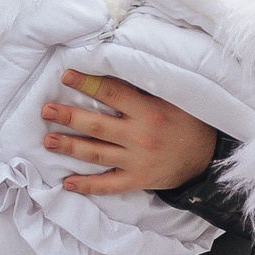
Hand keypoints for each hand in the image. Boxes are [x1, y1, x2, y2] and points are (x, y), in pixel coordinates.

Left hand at [41, 71, 216, 194]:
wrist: (209, 158)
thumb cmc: (189, 122)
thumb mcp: (173, 99)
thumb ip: (144, 89)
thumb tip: (112, 69)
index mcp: (149, 111)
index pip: (112, 92)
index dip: (87, 83)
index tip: (66, 76)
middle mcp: (140, 136)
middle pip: (97, 125)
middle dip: (68, 117)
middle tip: (45, 111)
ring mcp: (138, 161)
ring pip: (97, 154)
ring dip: (70, 147)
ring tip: (48, 141)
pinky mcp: (139, 180)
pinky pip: (109, 185)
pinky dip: (88, 186)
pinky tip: (67, 183)